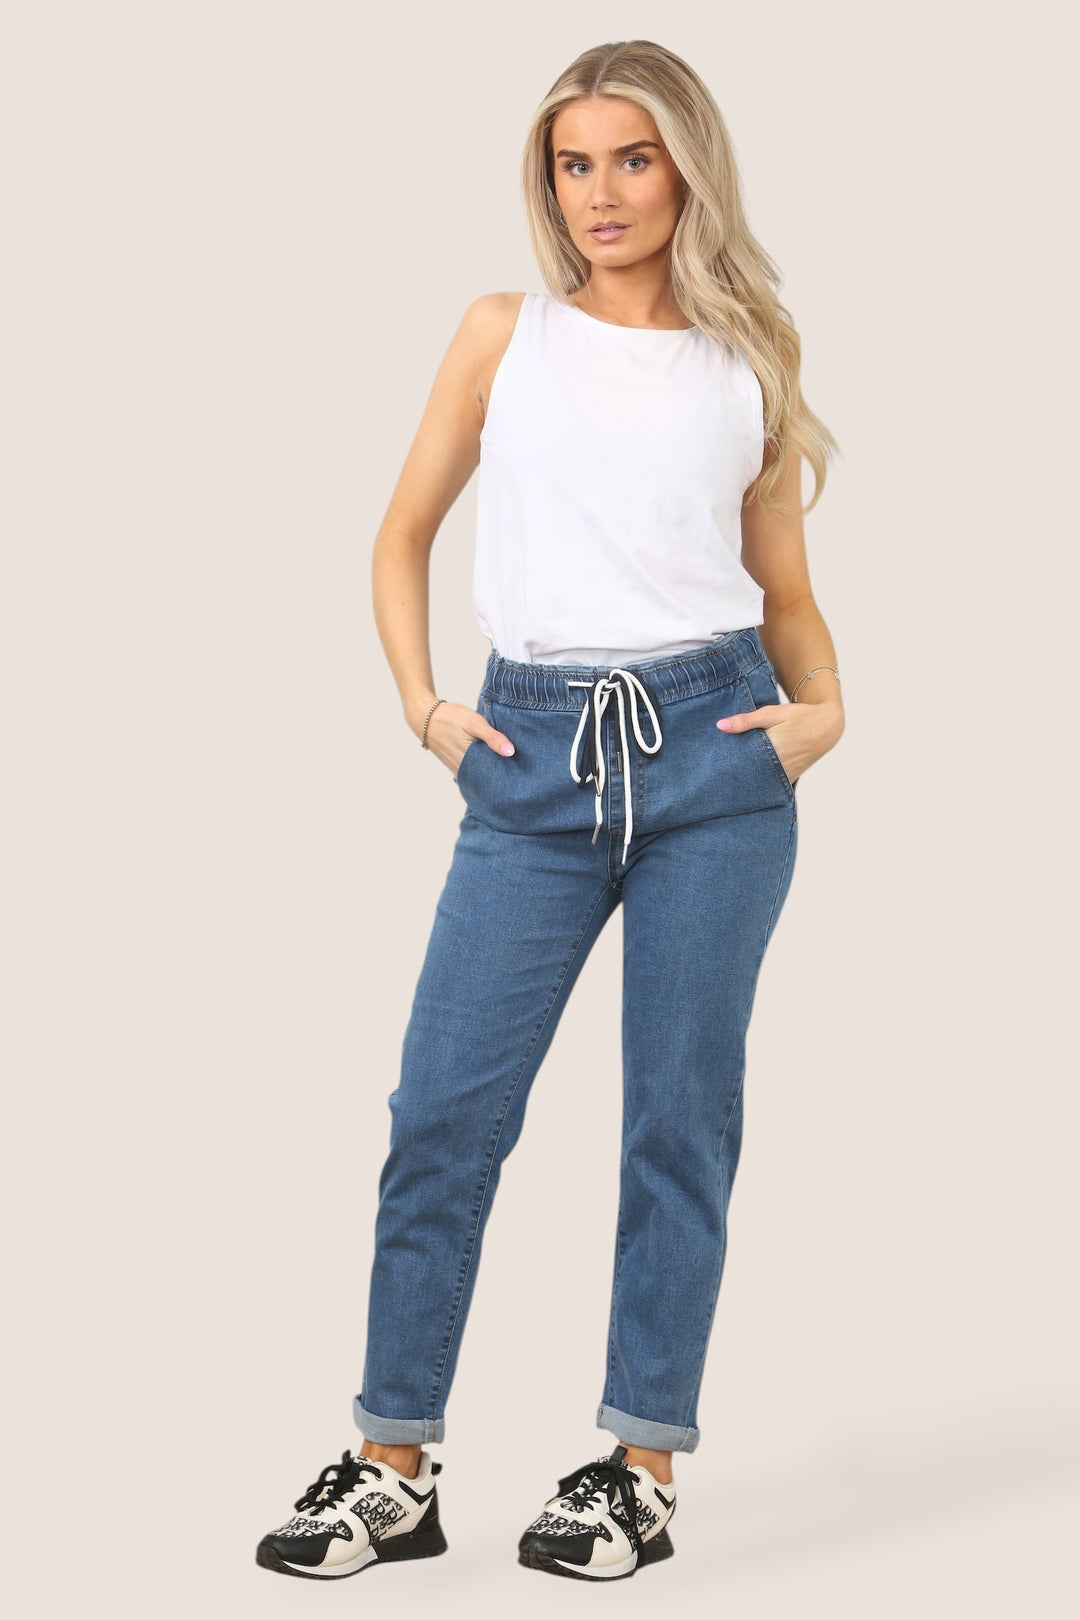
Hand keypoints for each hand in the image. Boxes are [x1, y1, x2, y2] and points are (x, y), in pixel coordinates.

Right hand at [422, 702, 515, 775]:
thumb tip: (511, 752)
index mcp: (469, 763)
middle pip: (489, 778)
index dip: (509, 776)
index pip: (494, 777)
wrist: (424, 716)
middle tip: (522, 771)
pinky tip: (494, 760)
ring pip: (481, 775)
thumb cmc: (450, 717)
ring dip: (493, 771)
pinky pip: (473, 770)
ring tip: (512, 766)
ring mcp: (459, 769)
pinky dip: (484, 766)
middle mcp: (464, 770)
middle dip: (503, 775)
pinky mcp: (456, 764)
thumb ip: (492, 737)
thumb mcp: (474, 723)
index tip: (523, 773)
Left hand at [718, 697, 843, 784]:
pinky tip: (745, 778)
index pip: (742, 763)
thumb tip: (720, 726)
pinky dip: (757, 781)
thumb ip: (746, 721)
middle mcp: (780, 767)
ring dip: (744, 779)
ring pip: (758, 782)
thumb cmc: (798, 716)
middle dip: (731, 775)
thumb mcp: (771, 713)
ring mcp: (785, 775)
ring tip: (724, 778)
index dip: (725, 766)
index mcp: (774, 750)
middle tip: (711, 775)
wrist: (827, 726)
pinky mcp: (789, 778)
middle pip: (747, 776)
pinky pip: (769, 784)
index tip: (710, 767)